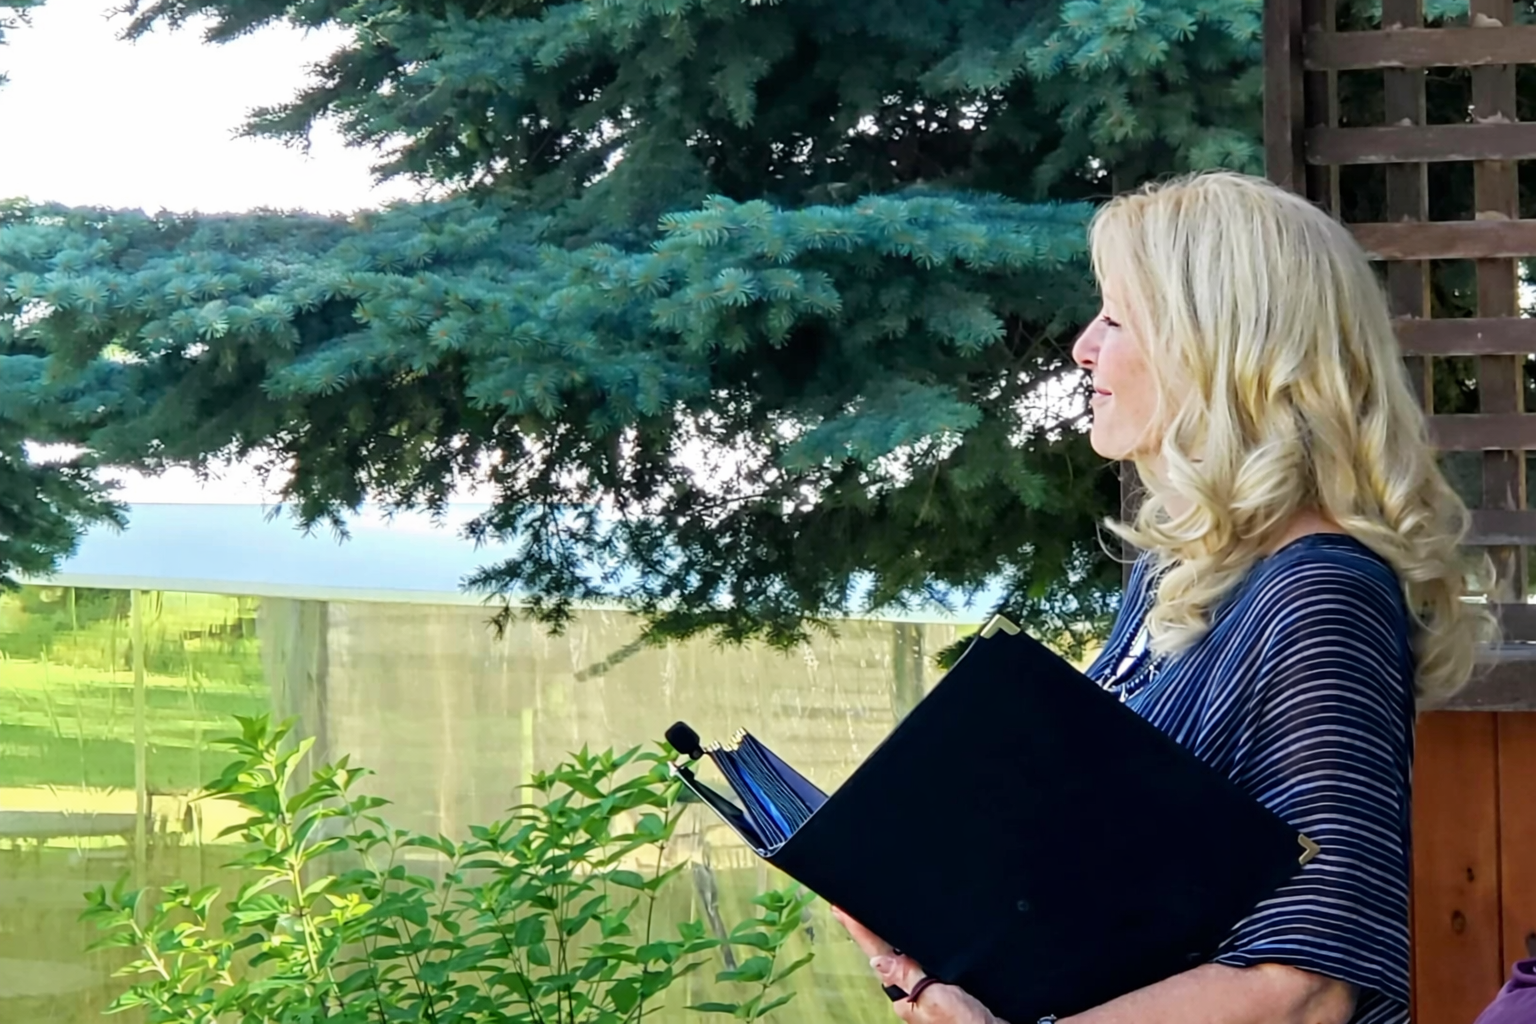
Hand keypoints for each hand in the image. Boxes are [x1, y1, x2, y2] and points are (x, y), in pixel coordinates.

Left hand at [830, 906, 1007, 1023]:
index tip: (839, 908)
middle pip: (889, 953)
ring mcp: (931, 992)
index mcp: (906, 994)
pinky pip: (927, 964)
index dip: (859, 929)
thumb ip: (909, 977)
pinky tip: (918, 941)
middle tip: (851, 908)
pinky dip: (919, 949)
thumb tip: (877, 958)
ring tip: (873, 917)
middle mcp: (915, 992)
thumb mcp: (936, 1000)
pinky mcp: (949, 992)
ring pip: (909, 959)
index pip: (878, 953)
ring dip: (894, 937)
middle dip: (873, 931)